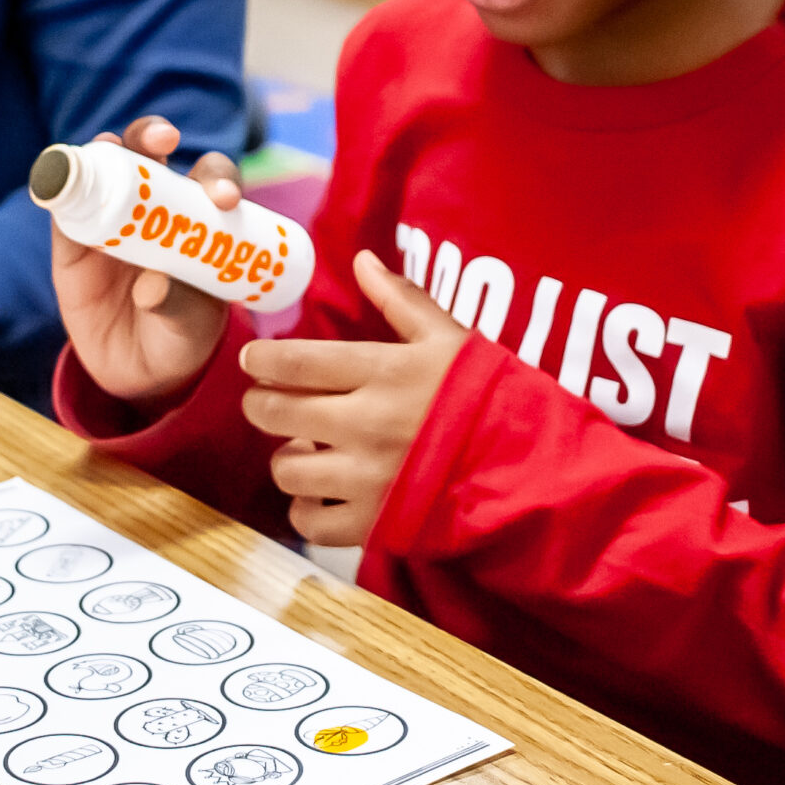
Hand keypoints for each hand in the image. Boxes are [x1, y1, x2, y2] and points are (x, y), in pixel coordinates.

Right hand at [51, 116, 240, 407]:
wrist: (136, 370)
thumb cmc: (179, 337)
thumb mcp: (188, 328)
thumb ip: (176, 307)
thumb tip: (151, 287)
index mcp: (199, 218)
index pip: (211, 180)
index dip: (217, 178)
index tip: (224, 200)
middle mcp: (155, 204)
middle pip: (154, 153)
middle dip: (155, 135)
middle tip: (164, 139)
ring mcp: (112, 216)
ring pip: (108, 166)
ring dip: (109, 147)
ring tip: (109, 146)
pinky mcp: (74, 237)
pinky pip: (65, 204)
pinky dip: (60, 183)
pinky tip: (57, 173)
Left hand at [240, 249, 469, 546]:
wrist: (530, 470)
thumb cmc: (489, 396)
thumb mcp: (450, 338)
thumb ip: (401, 300)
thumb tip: (361, 260)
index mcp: (383, 372)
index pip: (294, 362)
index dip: (262, 359)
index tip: (254, 360)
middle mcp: (365, 424)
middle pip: (275, 412)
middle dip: (261, 403)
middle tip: (268, 400)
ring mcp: (367, 479)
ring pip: (286, 469)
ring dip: (286, 456)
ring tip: (304, 447)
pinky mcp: (373, 524)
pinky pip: (309, 523)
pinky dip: (305, 508)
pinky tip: (320, 493)